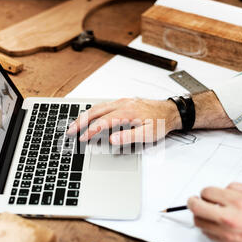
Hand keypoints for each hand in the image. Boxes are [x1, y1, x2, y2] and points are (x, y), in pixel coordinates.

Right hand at [66, 98, 181, 144]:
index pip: (103, 122)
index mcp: (127, 112)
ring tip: (75, 124)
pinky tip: (90, 116)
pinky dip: (93, 111)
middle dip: (80, 121)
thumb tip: (112, 139)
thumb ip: (129, 137)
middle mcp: (122, 104)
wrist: (171, 111)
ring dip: (85, 115)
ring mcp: (122, 101)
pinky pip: (104, 105)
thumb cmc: (161, 122)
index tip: (82, 138)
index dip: (90, 130)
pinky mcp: (124, 102)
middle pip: (95, 111)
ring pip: (98, 106)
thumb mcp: (147, 134)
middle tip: (70, 130)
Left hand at [188, 182, 241, 241]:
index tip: (206, 194)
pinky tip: (214, 224)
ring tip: (205, 213)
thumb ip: (238, 188)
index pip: (207, 192)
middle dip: (193, 202)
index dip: (205, 192)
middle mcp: (228, 217)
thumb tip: (223, 188)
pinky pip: (206, 233)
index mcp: (238, 202)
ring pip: (198, 221)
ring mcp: (224, 231)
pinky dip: (206, 227)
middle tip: (194, 201)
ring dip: (199, 215)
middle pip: (196, 206)